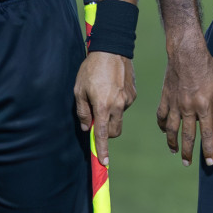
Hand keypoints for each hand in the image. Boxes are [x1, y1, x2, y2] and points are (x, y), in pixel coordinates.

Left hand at [74, 51, 136, 165]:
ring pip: (119, 117)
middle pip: (115, 131)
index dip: (102, 149)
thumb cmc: (91, 69)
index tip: (104, 162)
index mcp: (103, 106)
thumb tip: (86, 126)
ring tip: (103, 95)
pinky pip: (125, 106)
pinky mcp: (133, 94)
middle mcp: (118, 105)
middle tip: (96, 122)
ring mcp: (128, 100)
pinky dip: (118, 104)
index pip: (103, 134)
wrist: (112, 49)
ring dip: (111, 115)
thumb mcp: (79, 90)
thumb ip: (82, 111)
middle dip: (106, 132)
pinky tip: (112, 89)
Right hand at [156, 35, 212, 167]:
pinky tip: (164, 131)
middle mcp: (188, 108)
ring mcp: (174, 104)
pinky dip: (162, 125)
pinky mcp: (165, 98)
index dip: (209, 150)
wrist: (186, 53)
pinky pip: (162, 116)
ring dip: (173, 143)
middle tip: (188, 163)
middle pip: (188, 136)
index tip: (210, 163)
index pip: (207, 134)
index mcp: (204, 106)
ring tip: (175, 152)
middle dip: (188, 152)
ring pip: (172, 129)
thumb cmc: (207, 68)